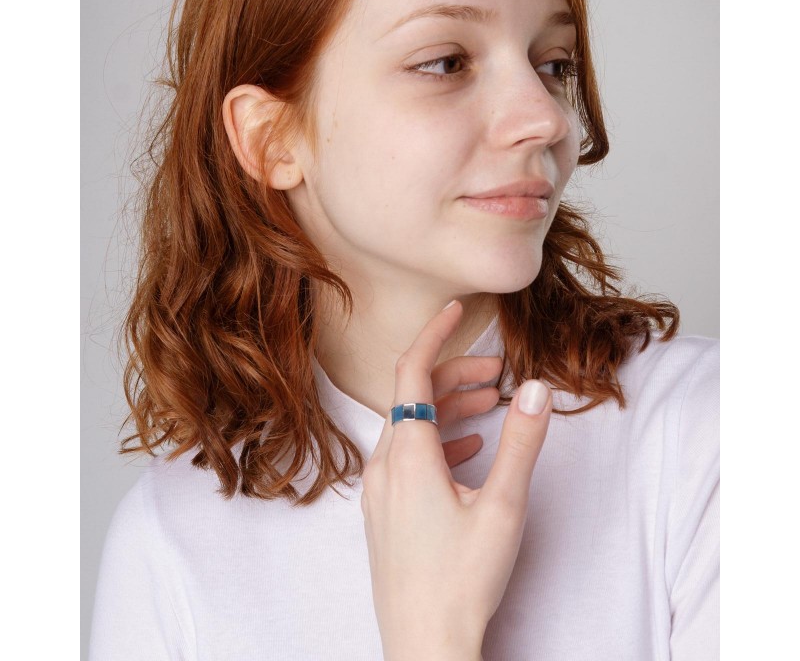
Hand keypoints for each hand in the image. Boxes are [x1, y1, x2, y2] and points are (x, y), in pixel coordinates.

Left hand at [361, 300, 552, 660]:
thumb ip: (519, 442)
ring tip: (492, 404)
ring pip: (411, 426)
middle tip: (498, 372)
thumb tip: (535, 388)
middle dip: (455, 374)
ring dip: (448, 407)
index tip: (456, 308)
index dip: (434, 333)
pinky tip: (468, 450)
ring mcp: (381, 490)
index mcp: (407, 454)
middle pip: (413, 395)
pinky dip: (438, 439)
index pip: (411, 369)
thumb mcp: (502, 506)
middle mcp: (385, 465)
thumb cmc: (461, 580)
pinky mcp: (387, 511)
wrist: (424, 645)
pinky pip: (407, 457)